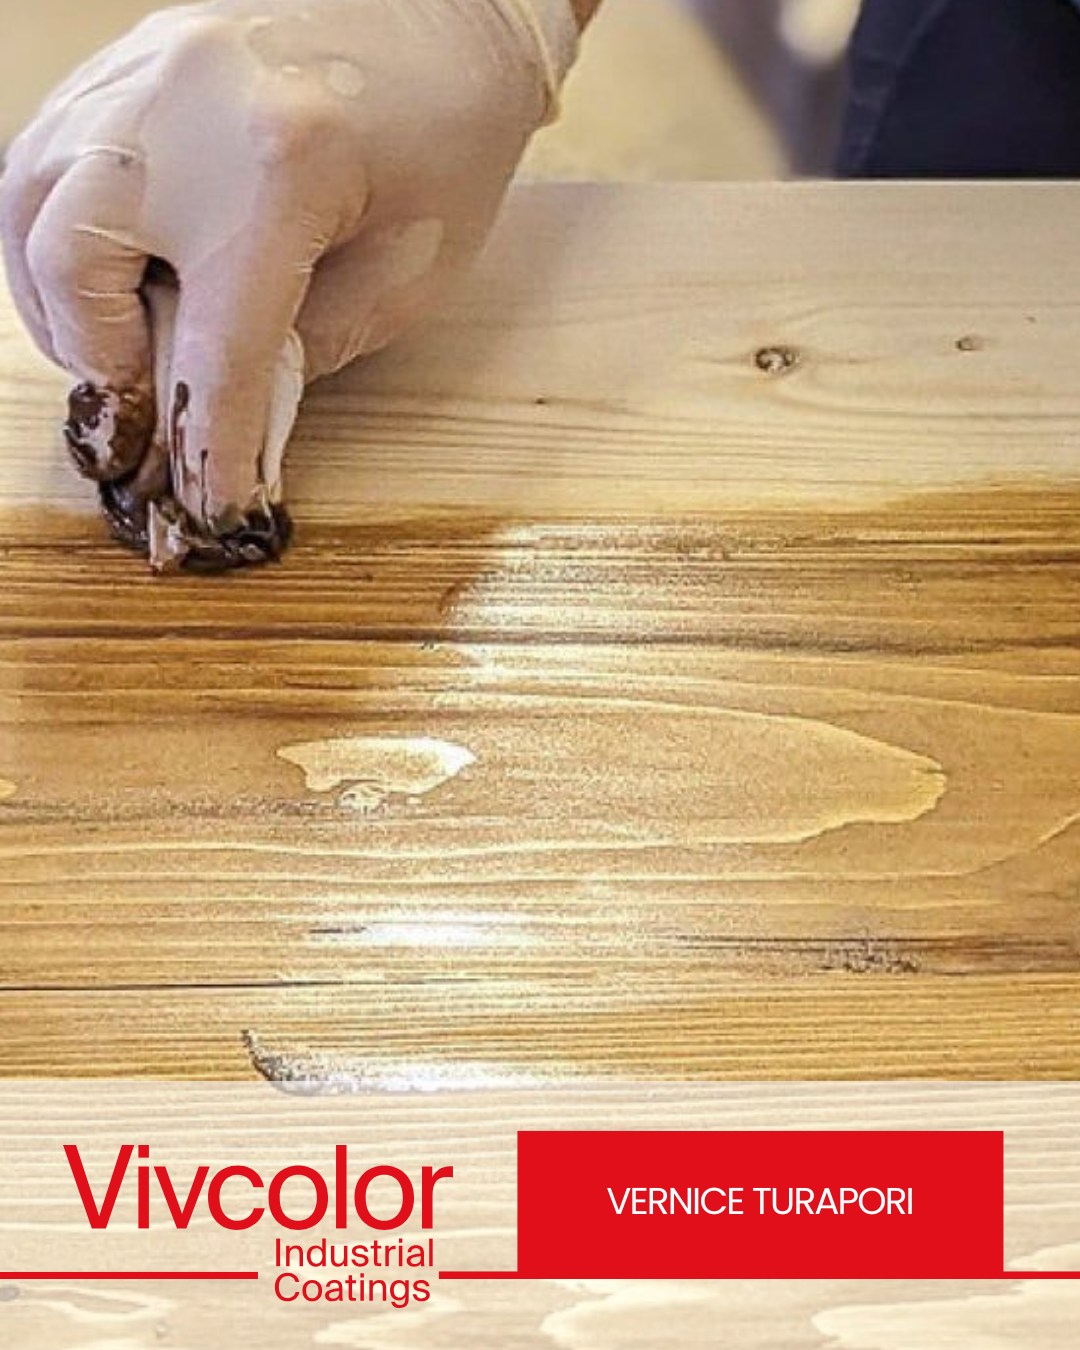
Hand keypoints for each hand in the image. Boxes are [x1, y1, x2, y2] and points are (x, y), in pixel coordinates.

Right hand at [0, 0, 577, 533]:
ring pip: (26, 206)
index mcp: (281, 172)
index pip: (213, 351)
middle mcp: (184, 112)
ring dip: (60, 301)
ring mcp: (141, 70)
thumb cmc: (450, 143)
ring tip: (116, 344)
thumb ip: (304, 348)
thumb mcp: (404, 275)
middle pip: (72, 265)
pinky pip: (40, 155)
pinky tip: (103, 269)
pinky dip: (54, 230)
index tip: (204, 501)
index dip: (205, 444)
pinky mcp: (125, 58)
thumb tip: (221, 411)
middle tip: (141, 403)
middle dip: (103, 363)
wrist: (447, 9)